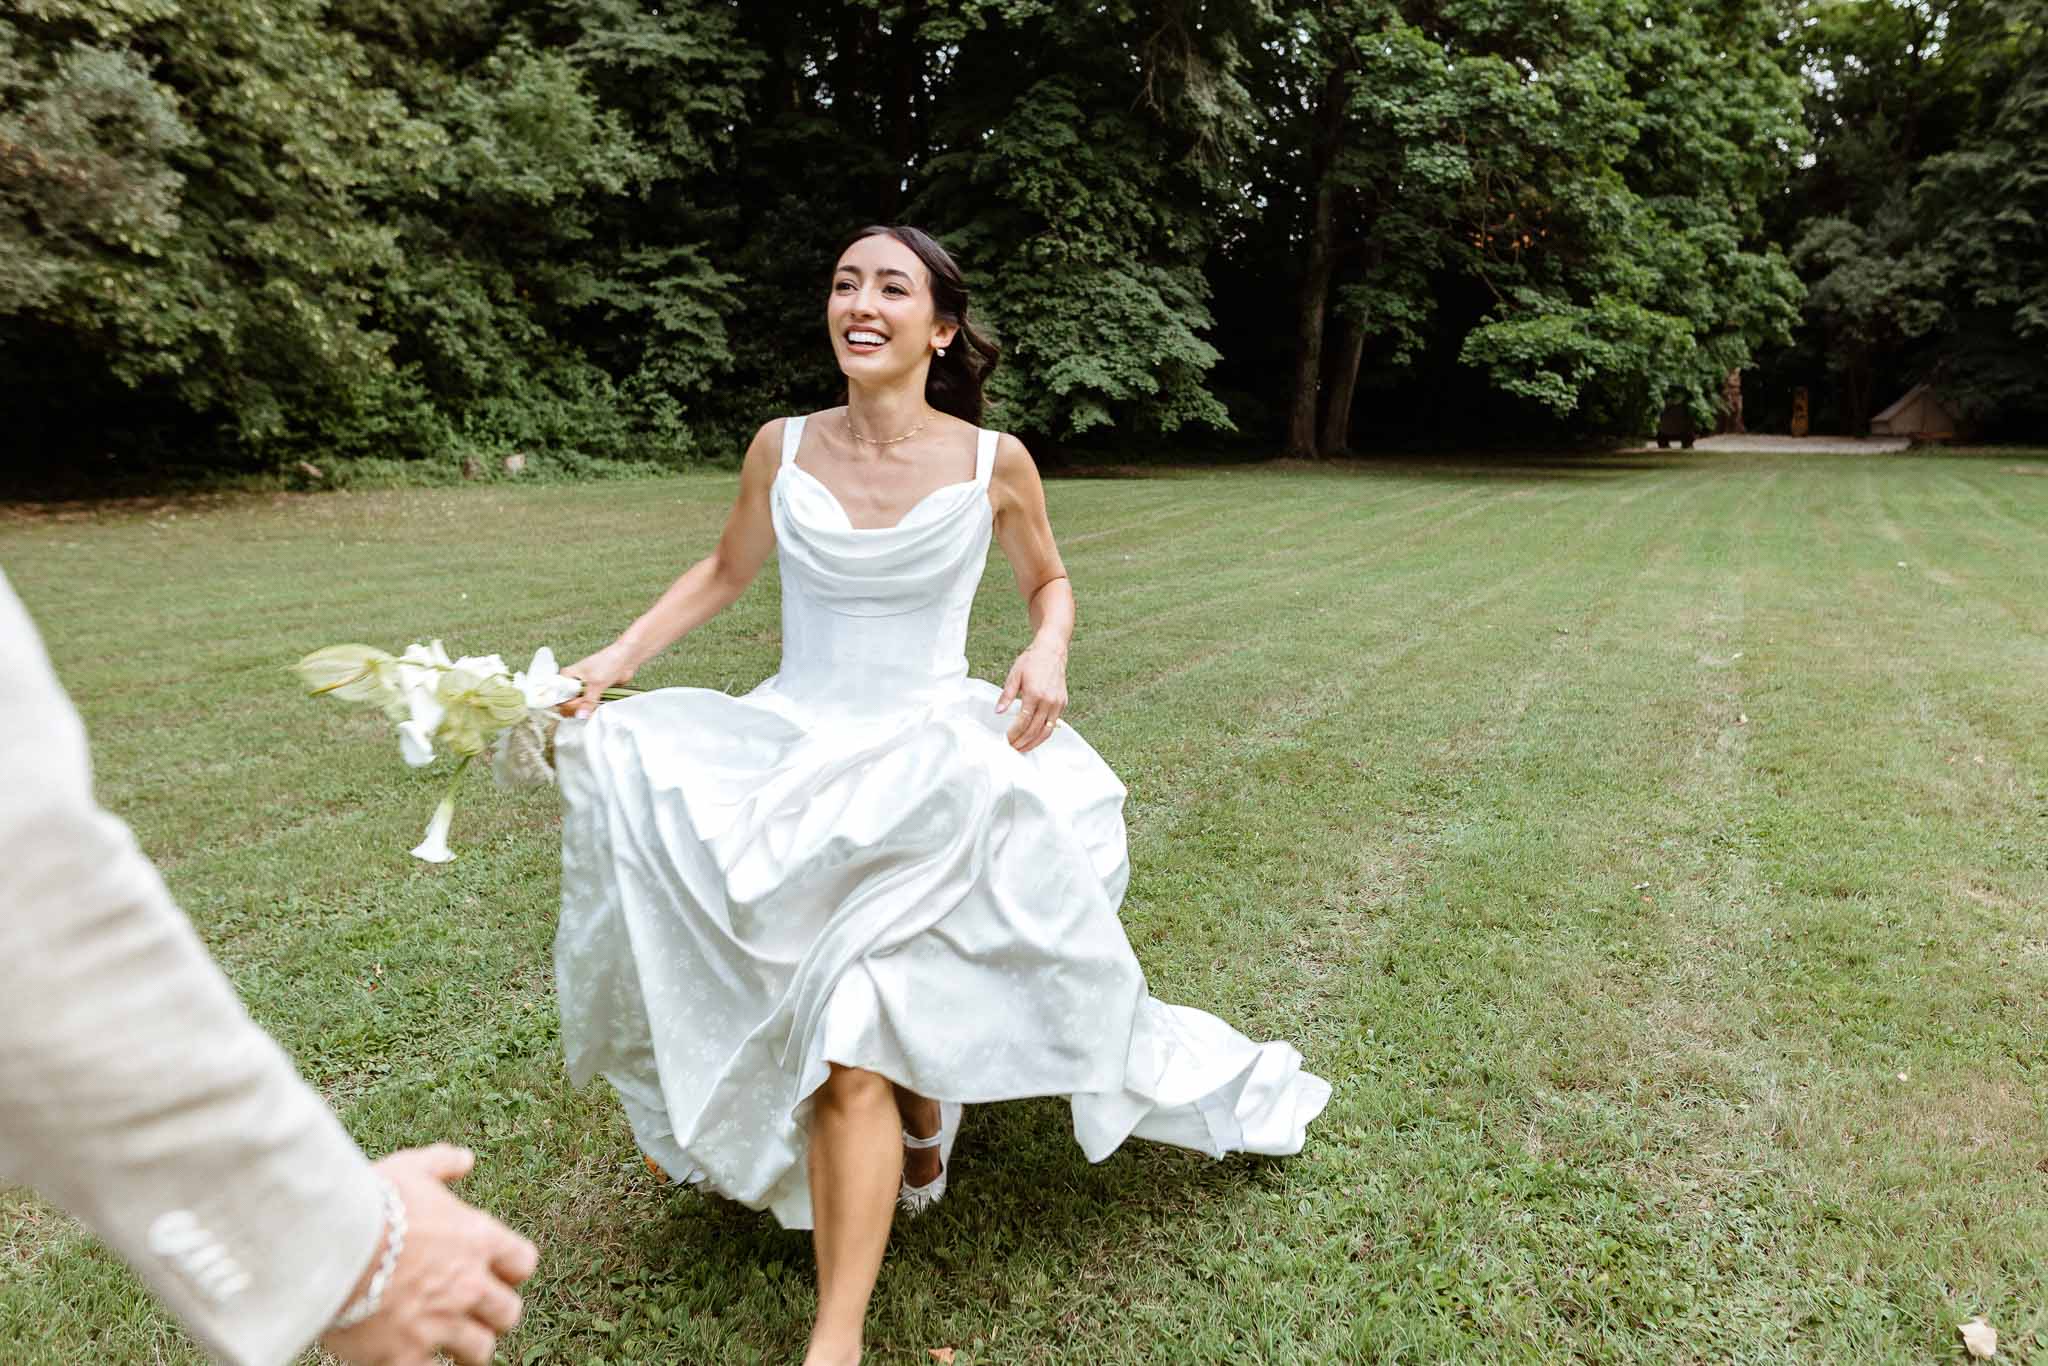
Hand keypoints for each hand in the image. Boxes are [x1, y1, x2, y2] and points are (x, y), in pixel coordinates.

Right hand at [321, 1144, 539, 1365]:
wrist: (323, 1246)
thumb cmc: (367, 1203)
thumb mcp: (410, 1170)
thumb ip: (442, 1164)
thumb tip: (465, 1160)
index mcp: (477, 1240)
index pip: (523, 1263)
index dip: (511, 1272)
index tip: (497, 1275)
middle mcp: (468, 1284)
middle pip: (508, 1313)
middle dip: (493, 1315)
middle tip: (474, 1315)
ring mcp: (440, 1323)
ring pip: (479, 1351)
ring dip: (467, 1349)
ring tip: (448, 1345)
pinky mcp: (404, 1355)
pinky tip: (409, 1357)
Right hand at [558, 641, 640, 718]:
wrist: (626, 658)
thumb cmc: (608, 662)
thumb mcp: (597, 683)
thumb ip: (588, 700)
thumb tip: (581, 715)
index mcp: (567, 677)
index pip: (559, 697)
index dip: (567, 705)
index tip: (578, 706)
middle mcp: (573, 684)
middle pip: (569, 704)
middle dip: (578, 708)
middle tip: (590, 704)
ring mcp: (584, 689)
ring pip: (580, 707)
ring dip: (588, 710)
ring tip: (596, 704)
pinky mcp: (594, 694)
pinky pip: (590, 706)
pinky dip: (594, 709)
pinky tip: (599, 706)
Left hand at [996, 641, 1068, 753]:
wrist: (1052, 651)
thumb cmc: (1032, 661)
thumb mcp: (1014, 675)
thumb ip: (1006, 695)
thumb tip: (998, 711)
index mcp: (1034, 694)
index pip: (1023, 721)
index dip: (1014, 734)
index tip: (1007, 740)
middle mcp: (1048, 700)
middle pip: (1035, 730)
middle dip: (1023, 742)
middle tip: (1013, 748)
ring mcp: (1057, 703)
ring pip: (1047, 731)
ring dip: (1035, 742)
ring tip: (1024, 748)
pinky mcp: (1063, 703)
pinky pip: (1053, 724)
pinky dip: (1044, 733)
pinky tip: (1035, 737)